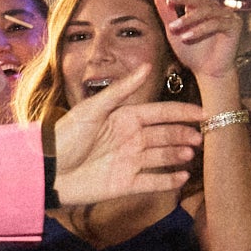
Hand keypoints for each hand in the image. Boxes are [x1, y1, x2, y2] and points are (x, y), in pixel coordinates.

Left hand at [51, 57, 200, 206]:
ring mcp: (129, 162)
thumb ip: (121, 90)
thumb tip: (146, 66)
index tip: (203, 113)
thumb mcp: (93, 109)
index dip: (182, 113)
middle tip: (199, 137)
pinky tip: (182, 176)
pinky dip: (168, 180)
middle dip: (183, 135)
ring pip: (161, 157)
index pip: (160, 113)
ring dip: (177, 155)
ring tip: (190, 153)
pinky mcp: (124, 184)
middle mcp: (130, 139)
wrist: (47, 172)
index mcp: (124, 118)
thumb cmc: (65, 137)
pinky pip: (152, 182)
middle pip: (165, 135)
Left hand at [155, 0, 240, 87]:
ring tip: (174, 28)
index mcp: (199, 7)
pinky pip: (216, 24)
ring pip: (206, 11)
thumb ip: (167, 14)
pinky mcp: (234, 25)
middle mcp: (214, 8)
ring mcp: (226, 15)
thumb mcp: (174, 33)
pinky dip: (200, 29)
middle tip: (168, 1)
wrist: (208, 72)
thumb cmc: (192, 53)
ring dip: (188, 19)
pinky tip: (187, 36)